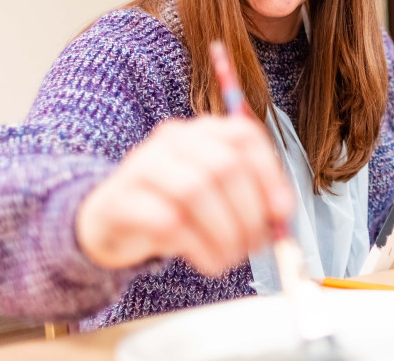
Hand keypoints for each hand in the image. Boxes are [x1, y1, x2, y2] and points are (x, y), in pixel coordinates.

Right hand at [76, 115, 294, 275]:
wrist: (112, 222)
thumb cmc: (175, 208)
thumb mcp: (216, 197)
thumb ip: (251, 199)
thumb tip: (281, 216)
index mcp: (202, 131)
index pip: (243, 135)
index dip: (269, 174)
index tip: (281, 212)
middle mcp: (172, 139)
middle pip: (223, 165)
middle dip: (248, 212)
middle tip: (255, 245)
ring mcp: (142, 166)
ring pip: (194, 190)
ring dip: (223, 232)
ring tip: (231, 258)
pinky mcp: (120, 199)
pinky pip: (166, 221)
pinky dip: (198, 247)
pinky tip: (209, 263)